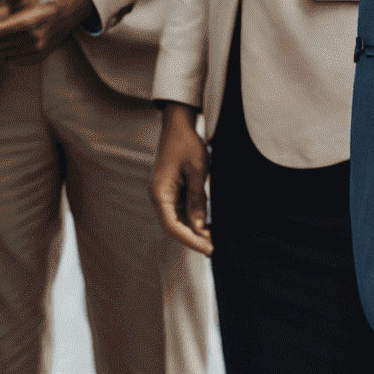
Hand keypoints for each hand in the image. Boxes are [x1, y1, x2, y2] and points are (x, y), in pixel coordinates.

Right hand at [149, 102, 212, 256]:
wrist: (179, 125)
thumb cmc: (186, 144)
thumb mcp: (196, 171)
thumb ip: (197, 199)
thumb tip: (199, 225)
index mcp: (160, 191)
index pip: (172, 225)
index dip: (190, 240)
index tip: (208, 249)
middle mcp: (159, 195)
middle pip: (174, 226)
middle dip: (193, 238)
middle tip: (214, 247)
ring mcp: (165, 193)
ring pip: (177, 220)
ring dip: (193, 230)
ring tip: (214, 238)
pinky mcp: (172, 190)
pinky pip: (181, 210)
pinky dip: (193, 219)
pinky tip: (207, 224)